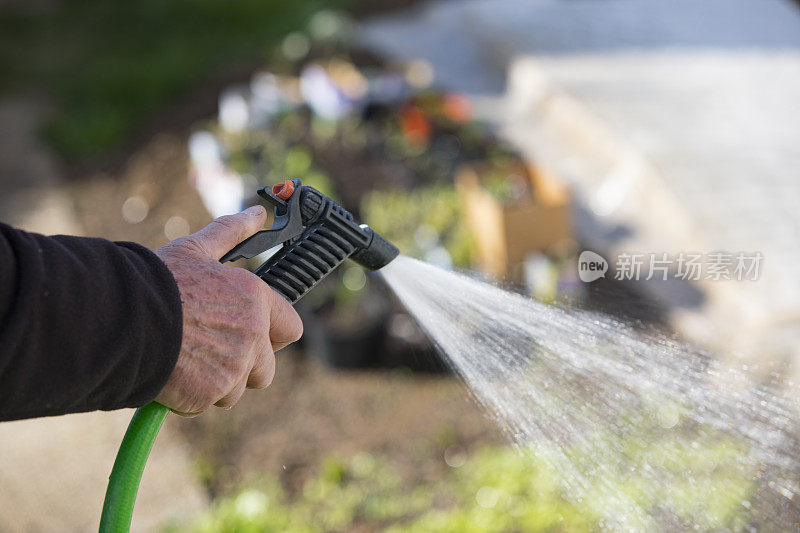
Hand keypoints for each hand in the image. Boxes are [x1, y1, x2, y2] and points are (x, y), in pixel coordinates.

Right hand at [154, 206, 302, 415]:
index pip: (292, 328)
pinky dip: (190, 395)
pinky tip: (171, 371)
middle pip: (266, 370)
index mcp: (255, 300)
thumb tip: (257, 214)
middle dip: (244, 368)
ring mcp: (233, 368)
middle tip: (211, 352)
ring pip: (235, 390)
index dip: (274, 334)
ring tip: (185, 359)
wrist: (121, 316)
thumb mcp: (196, 249)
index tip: (254, 333)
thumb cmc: (158, 280)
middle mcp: (252, 335)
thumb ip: (231, 232)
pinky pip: (206, 402)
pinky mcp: (208, 393)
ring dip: (215, 383)